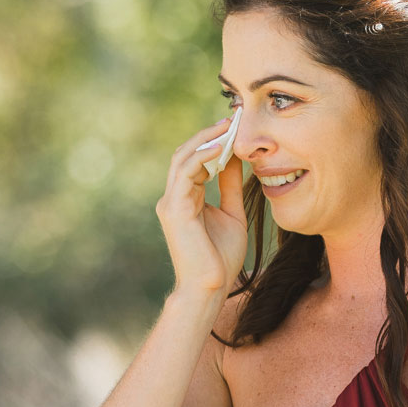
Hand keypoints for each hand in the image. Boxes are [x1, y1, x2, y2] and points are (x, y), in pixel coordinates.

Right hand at [157, 116, 248, 296]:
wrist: (210, 288)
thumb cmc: (220, 258)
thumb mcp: (232, 214)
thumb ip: (230, 187)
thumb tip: (236, 160)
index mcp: (185, 198)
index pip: (196, 159)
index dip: (214, 140)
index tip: (236, 126)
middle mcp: (173, 197)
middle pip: (187, 153)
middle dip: (210, 133)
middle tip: (234, 117)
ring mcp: (171, 202)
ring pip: (184, 158)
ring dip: (207, 139)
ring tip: (229, 125)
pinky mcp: (175, 209)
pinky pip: (186, 173)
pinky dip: (203, 156)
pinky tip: (221, 146)